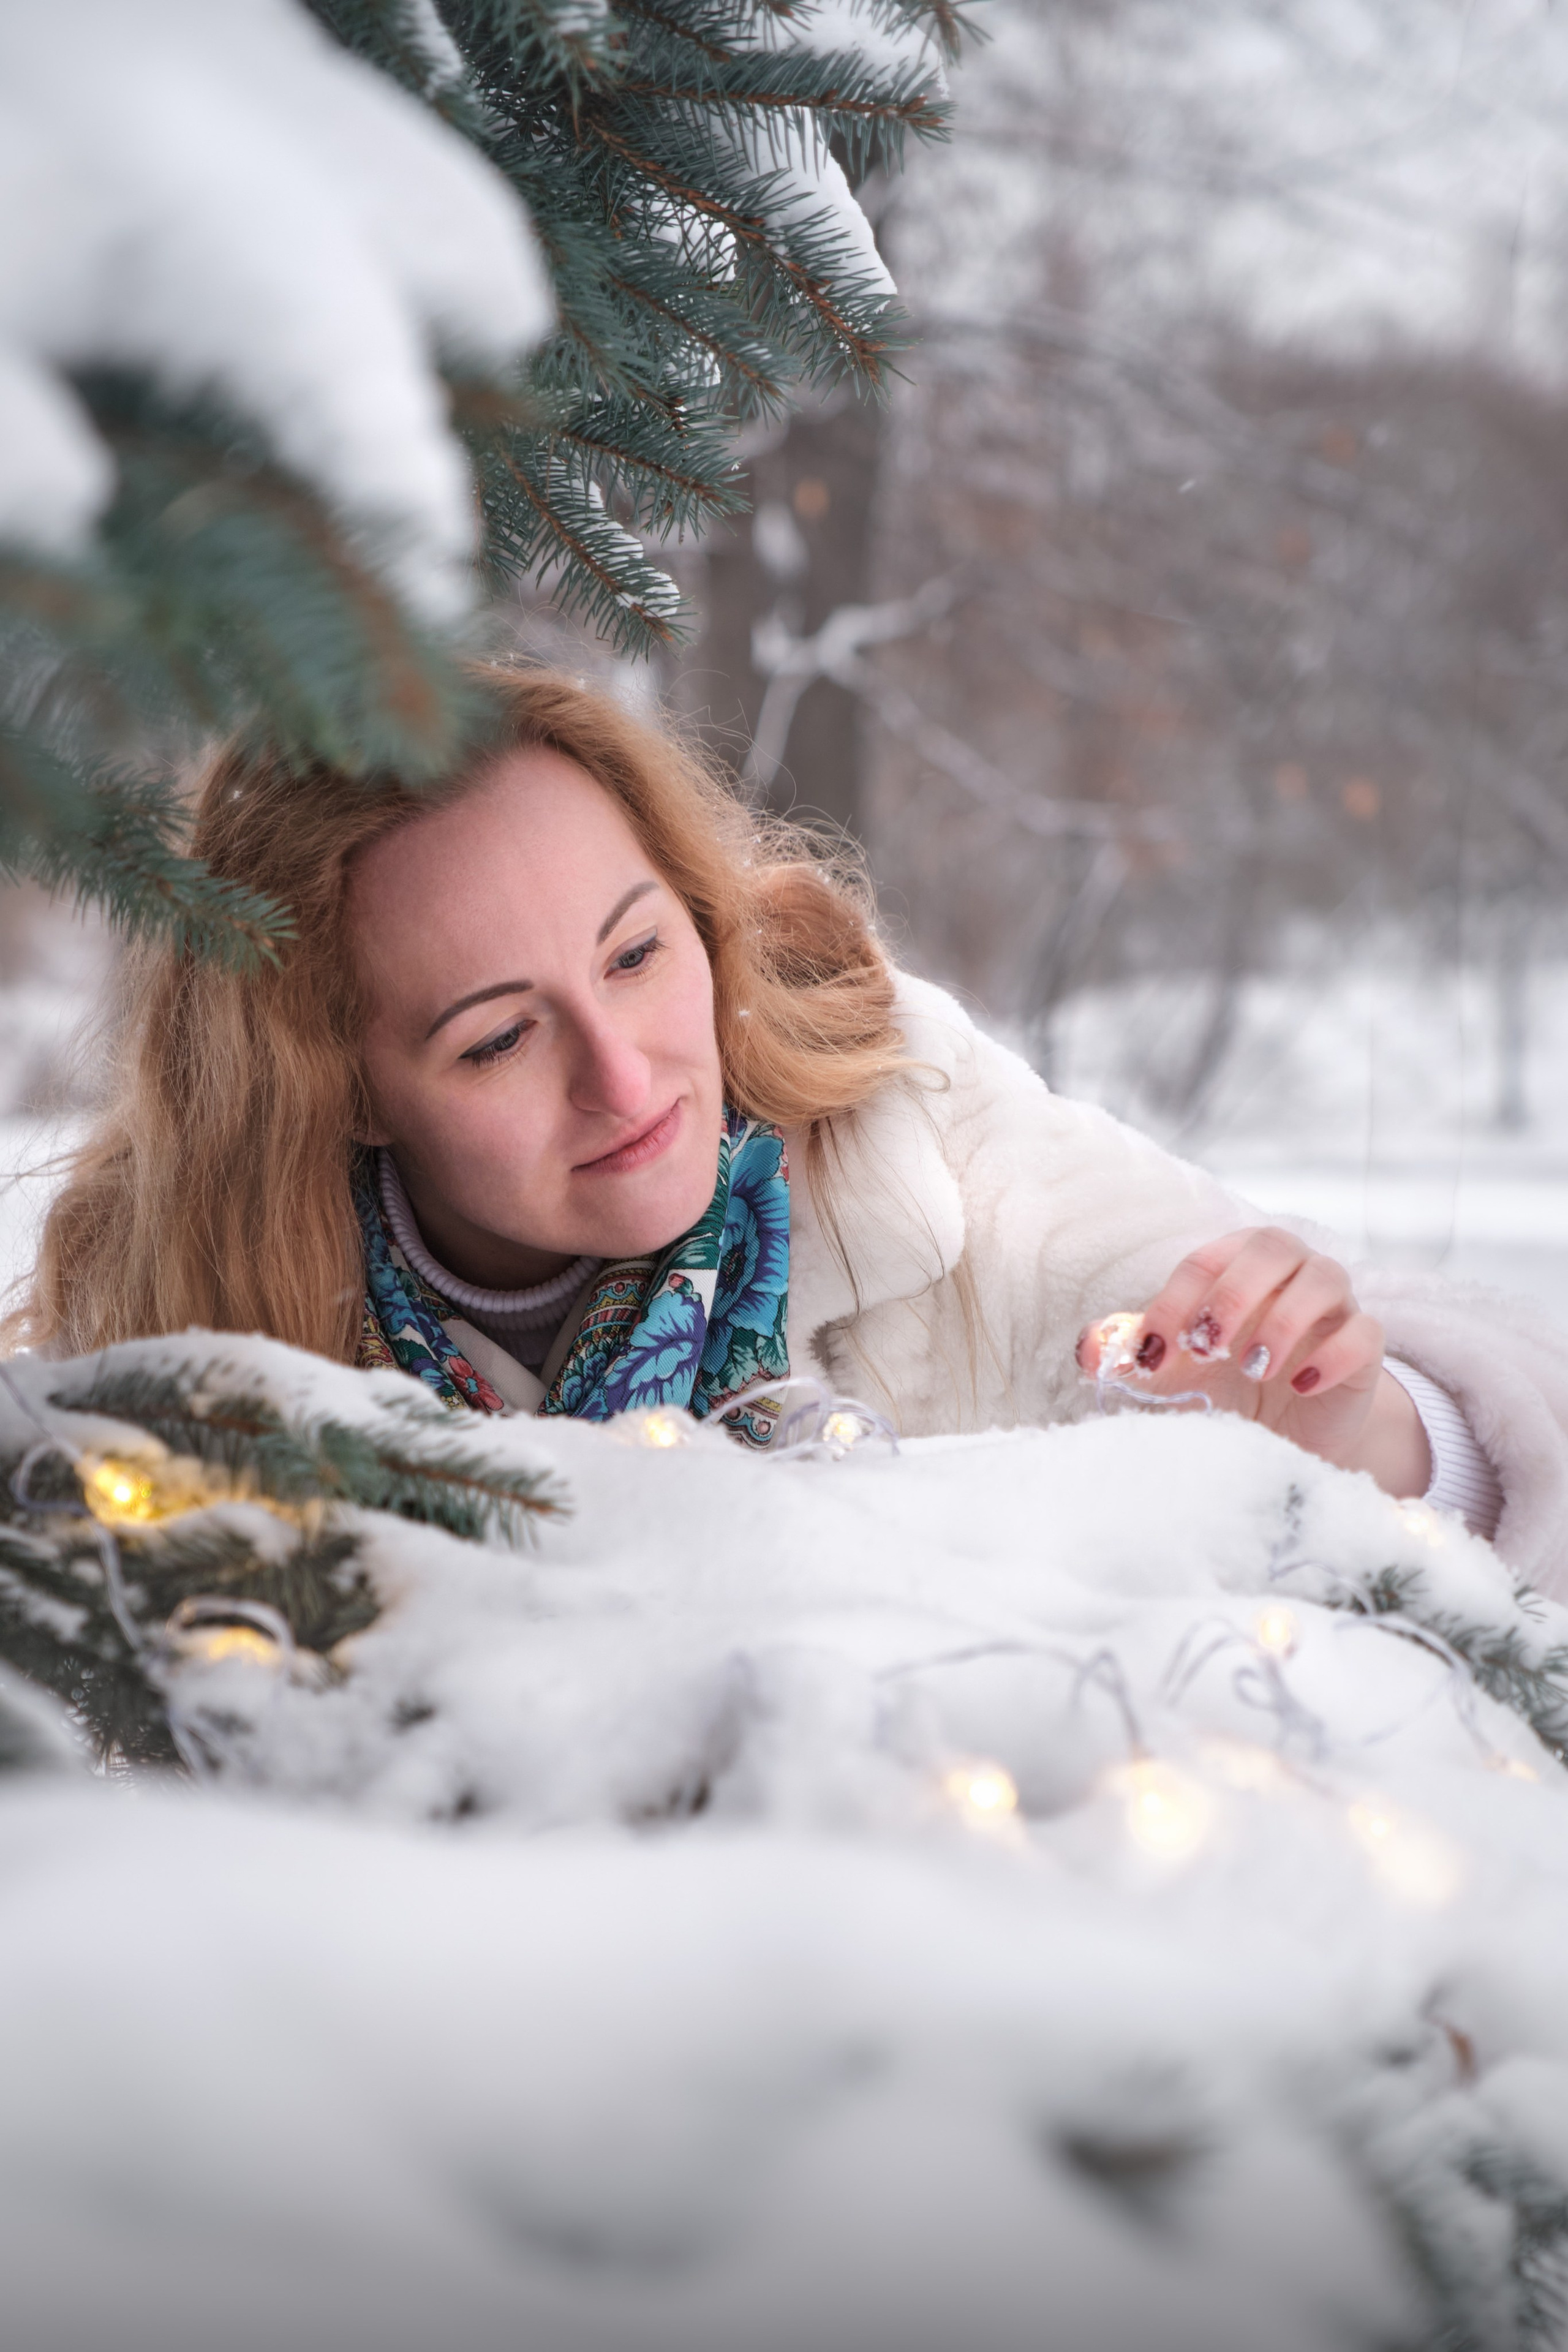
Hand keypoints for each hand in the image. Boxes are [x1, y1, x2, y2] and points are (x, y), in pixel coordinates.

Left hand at [1076, 1226, 1430, 1493]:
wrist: (1281, 1439)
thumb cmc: (1221, 1391)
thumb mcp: (1170, 1375)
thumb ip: (1126, 1354)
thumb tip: (1088, 1347)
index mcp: (1236, 1264)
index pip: (1204, 1260)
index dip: (1174, 1302)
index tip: (1151, 1354)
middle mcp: (1289, 1272)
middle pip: (1272, 1246)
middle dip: (1233, 1294)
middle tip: (1207, 1347)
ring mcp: (1334, 1308)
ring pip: (1325, 1278)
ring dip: (1284, 1320)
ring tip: (1253, 1367)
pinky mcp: (1365, 1351)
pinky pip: (1365, 1333)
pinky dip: (1333, 1355)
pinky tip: (1300, 1385)